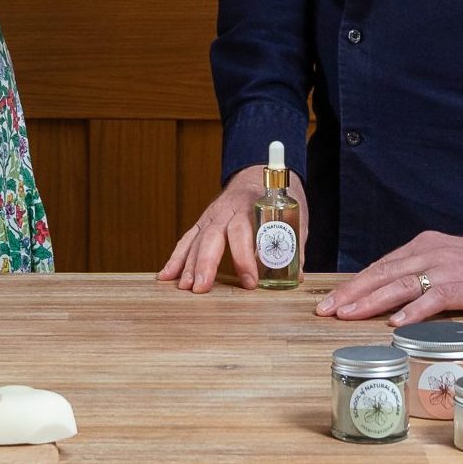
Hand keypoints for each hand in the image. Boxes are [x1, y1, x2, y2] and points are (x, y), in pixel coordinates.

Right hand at [158, 164, 304, 291]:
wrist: (258, 176)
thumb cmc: (278, 199)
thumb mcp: (294, 216)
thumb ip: (294, 244)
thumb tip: (296, 276)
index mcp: (251, 205)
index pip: (243, 231)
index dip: (244, 257)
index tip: (250, 282)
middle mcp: (227, 210)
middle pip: (212, 236)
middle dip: (206, 263)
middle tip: (201, 287)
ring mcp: (212, 215)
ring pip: (197, 239)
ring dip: (188, 264)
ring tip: (184, 287)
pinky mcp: (203, 222)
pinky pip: (187, 240)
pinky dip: (176, 258)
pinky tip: (166, 275)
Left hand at [315, 232, 462, 324]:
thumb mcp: (446, 264)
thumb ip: (420, 274)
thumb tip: (389, 296)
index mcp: (423, 246)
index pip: (380, 266)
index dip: (354, 284)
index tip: (331, 301)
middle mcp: (430, 253)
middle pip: (382, 273)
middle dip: (352, 292)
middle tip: (326, 309)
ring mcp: (446, 268)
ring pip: (400, 283)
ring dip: (371, 301)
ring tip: (349, 314)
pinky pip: (434, 298)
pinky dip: (414, 310)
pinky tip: (397, 323)